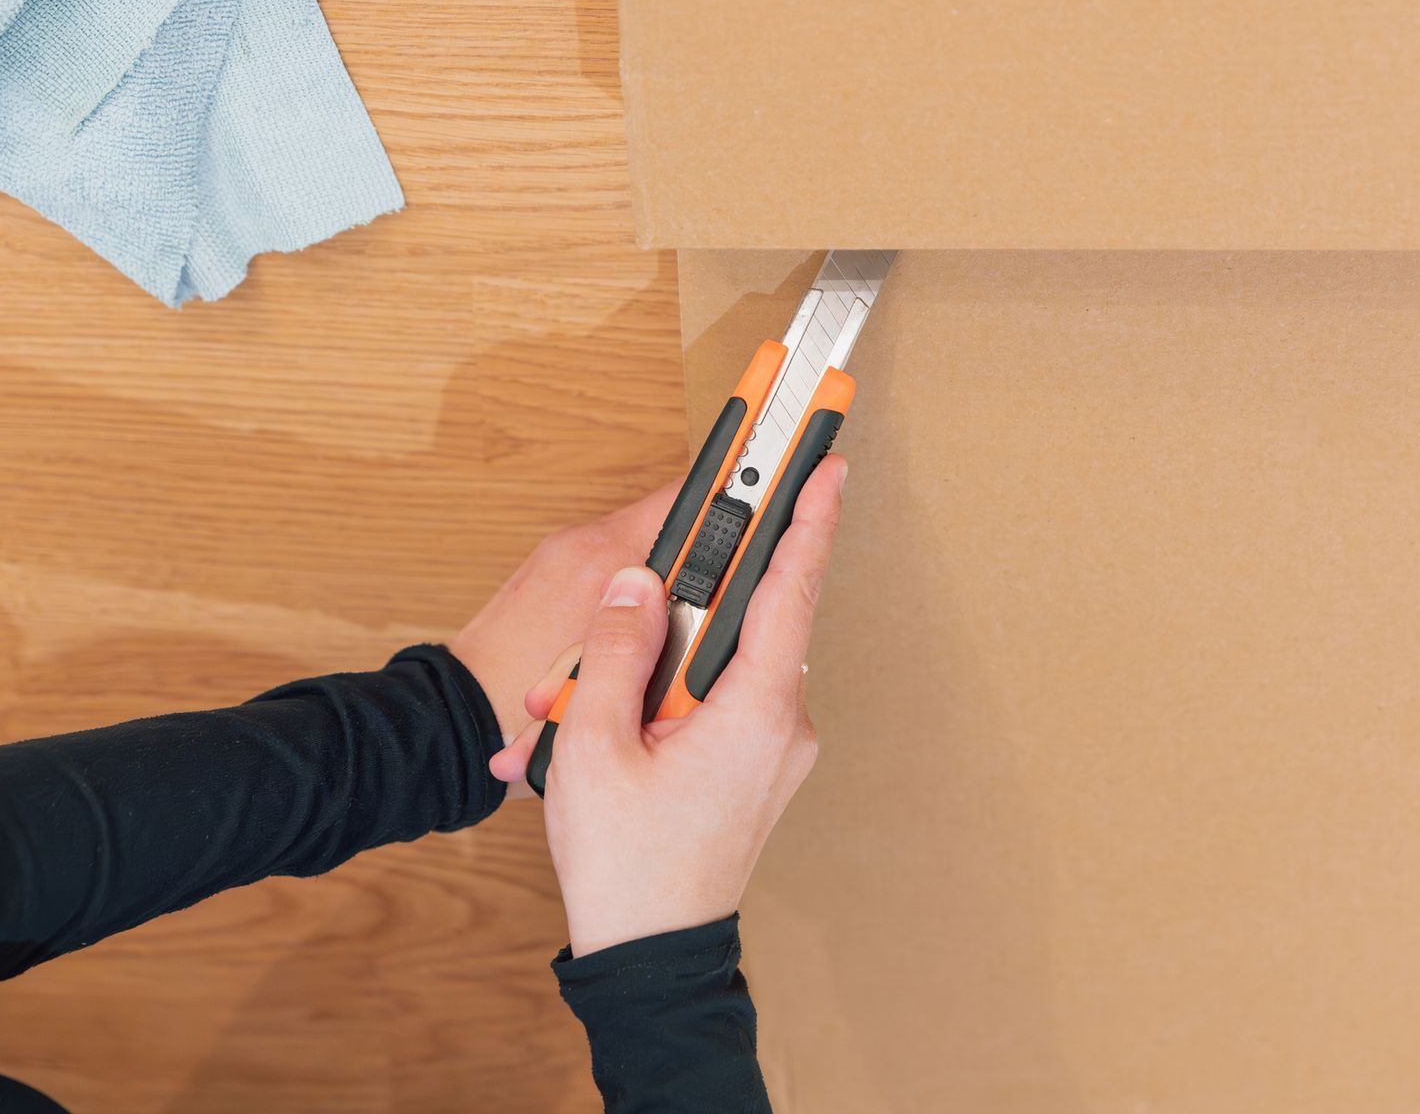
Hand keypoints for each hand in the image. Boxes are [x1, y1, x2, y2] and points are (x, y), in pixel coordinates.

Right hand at [488, 456, 846, 953]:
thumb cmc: (628, 864)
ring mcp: (778, 750)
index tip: (824, 466)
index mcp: (757, 713)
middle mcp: (785, 726)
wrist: (650, 954)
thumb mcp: (595, 746)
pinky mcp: (759, 767)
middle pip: (750, 621)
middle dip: (690, 598)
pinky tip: (622, 716)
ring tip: (597, 697)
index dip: (807, 521)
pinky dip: (676, 690)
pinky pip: (725, 698)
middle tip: (651, 577)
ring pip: (729, 662)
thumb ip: (617, 650)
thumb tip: (638, 583)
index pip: (790, 592)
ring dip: (668, 657)